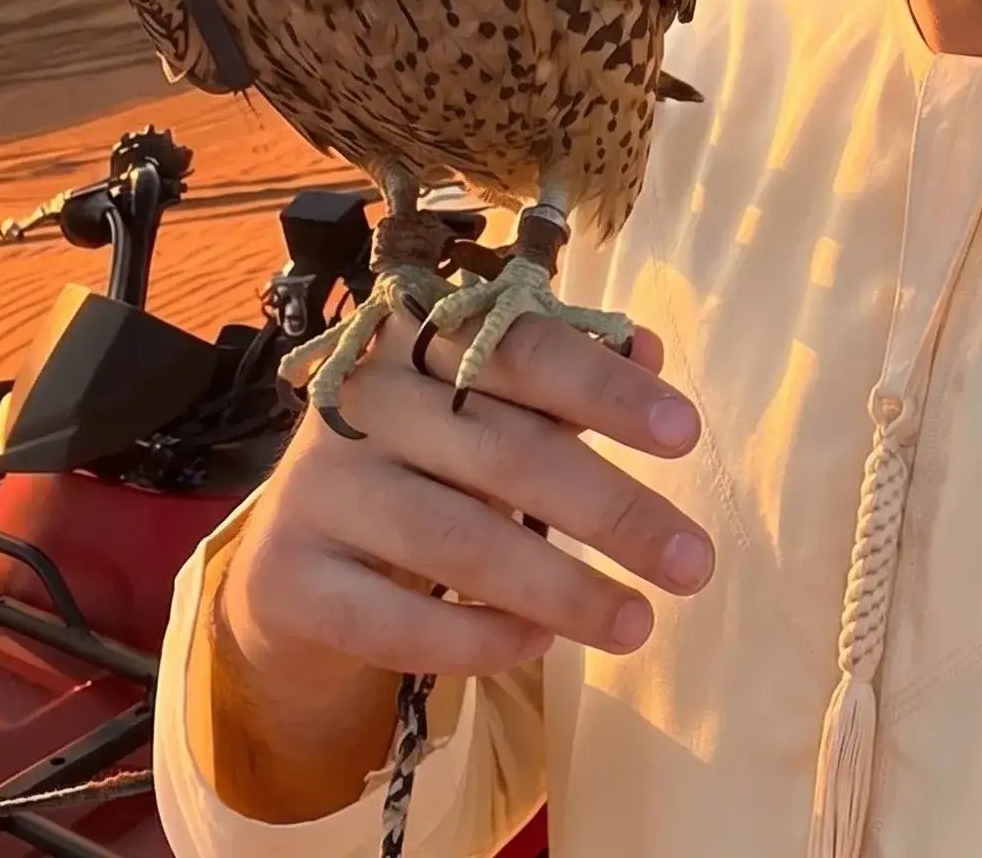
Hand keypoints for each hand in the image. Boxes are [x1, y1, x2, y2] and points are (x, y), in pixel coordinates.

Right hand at [219, 308, 713, 694]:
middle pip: (505, 454)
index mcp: (419, 336)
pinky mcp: (287, 576)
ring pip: (456, 541)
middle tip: (694, 563)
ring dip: (560, 589)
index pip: (524, 348)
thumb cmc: (424, 459)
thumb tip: (649, 351)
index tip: (687, 434)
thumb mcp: (489, 407)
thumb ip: (563, 382)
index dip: (607, 389)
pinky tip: (538, 645)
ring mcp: (317, 487)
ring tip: (637, 623)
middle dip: (612, 512)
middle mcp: (362, 400)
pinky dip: (473, 638)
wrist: (296, 552)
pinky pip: (392, 619)